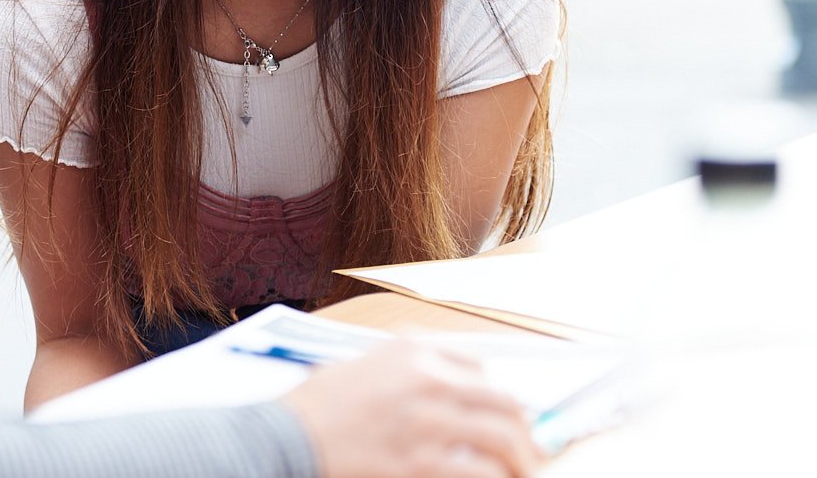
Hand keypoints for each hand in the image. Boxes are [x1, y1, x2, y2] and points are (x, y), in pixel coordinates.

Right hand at [279, 341, 543, 477]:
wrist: (283, 438)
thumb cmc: (316, 406)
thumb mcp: (362, 366)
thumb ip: (407, 372)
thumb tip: (453, 394)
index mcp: (412, 350)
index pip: (479, 367)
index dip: (498, 396)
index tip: (508, 414)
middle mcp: (427, 379)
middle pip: (503, 401)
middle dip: (526, 431)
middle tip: (533, 452)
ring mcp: (427, 423)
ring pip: (502, 439)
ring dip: (521, 461)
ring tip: (523, 474)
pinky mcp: (420, 464)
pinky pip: (479, 474)